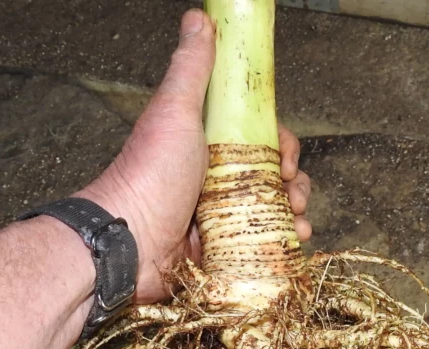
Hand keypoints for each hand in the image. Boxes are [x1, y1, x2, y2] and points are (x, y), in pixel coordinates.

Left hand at [76, 9, 310, 303]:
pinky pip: (259, 242)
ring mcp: (219, 216)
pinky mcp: (220, 247)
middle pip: (271, 177)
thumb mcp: (174, 111)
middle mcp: (216, 179)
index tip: (287, 159)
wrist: (129, 239)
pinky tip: (295, 241)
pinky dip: (281, 241)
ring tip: (299, 224)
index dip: (281, 147)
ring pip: (269, 210)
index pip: (260, 140)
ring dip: (294, 213)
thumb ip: (191, 68)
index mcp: (210, 146)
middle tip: (295, 195)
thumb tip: (201, 19)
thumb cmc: (150, 173)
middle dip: (294, 184)